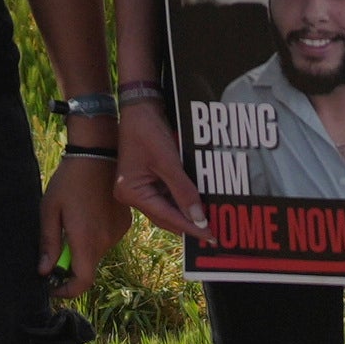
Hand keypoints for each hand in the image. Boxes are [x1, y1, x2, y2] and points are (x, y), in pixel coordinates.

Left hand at [39, 149, 118, 302]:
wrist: (98, 155)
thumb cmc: (68, 181)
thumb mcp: (50, 210)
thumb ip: (48, 243)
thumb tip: (45, 271)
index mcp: (85, 239)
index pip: (83, 281)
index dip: (68, 291)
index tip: (54, 287)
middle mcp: (105, 240)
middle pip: (88, 266)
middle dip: (71, 264)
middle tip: (56, 245)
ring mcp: (118, 232)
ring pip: (97, 252)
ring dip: (83, 247)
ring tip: (73, 221)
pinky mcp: (124, 223)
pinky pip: (107, 238)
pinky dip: (95, 235)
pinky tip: (87, 213)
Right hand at [110, 93, 206, 238]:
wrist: (139, 107)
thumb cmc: (148, 131)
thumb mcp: (168, 161)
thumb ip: (183, 191)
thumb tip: (199, 219)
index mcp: (132, 193)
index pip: (166, 217)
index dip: (190, 227)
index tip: (210, 237)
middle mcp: (132, 195)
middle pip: (165, 216)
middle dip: (188, 224)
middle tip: (212, 234)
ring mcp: (139, 188)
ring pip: (167, 208)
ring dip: (186, 214)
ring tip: (209, 221)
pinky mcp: (146, 180)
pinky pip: (167, 196)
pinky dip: (182, 200)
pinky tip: (198, 204)